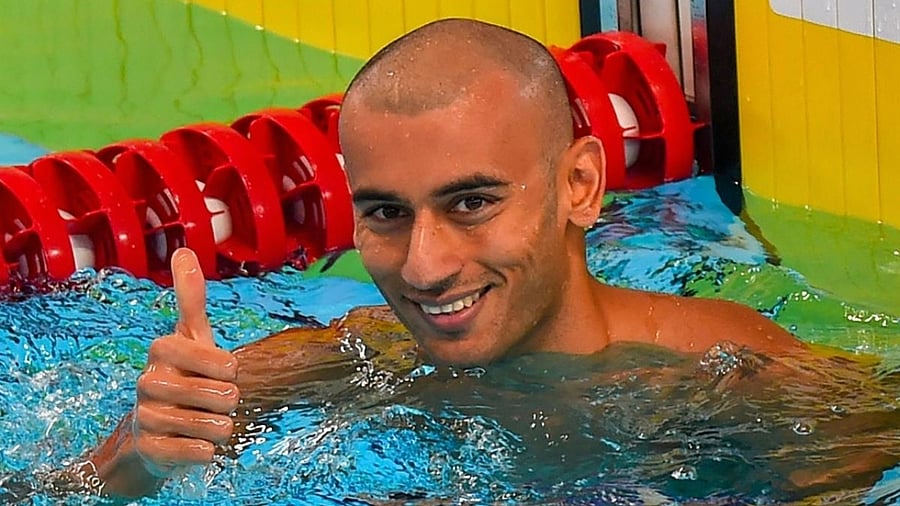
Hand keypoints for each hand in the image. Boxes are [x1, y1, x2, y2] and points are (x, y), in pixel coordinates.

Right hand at [132, 248, 239, 476]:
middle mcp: (149, 380)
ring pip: (214, 425)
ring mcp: (147, 415)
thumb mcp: (193, 336)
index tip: (223, 369)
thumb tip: (184, 251)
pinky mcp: (151, 448)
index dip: (227, 368)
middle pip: (224, 395)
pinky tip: (195, 444)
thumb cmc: (185, 375)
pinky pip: (199, 452)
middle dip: (228, 401)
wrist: (155, 430)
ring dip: (220, 426)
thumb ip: (191, 298)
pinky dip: (206, 452)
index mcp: (164, 349)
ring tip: (206, 420)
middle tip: (213, 399)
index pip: (218, 359)